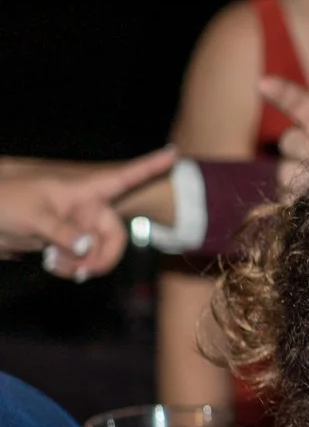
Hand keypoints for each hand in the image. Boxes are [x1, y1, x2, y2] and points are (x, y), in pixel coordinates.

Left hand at [0, 148, 179, 280]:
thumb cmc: (5, 202)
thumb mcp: (32, 215)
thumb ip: (62, 232)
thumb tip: (86, 249)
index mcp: (82, 191)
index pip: (122, 177)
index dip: (150, 165)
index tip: (173, 153)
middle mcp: (86, 208)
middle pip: (114, 235)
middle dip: (102, 257)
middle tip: (84, 273)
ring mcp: (77, 226)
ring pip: (97, 252)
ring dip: (82, 265)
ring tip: (55, 266)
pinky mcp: (65, 242)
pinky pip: (81, 260)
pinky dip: (71, 268)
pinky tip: (53, 265)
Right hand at [260, 77, 308, 199]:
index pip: (299, 103)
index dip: (282, 93)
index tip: (264, 83)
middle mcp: (308, 145)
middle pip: (290, 140)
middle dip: (305, 148)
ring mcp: (298, 172)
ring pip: (285, 170)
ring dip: (303, 176)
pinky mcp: (294, 200)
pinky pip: (285, 197)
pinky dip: (298, 198)